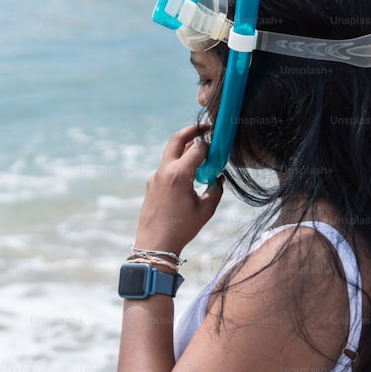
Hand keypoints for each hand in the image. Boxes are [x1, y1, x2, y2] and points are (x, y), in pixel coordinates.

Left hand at [134, 124, 224, 253]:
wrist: (154, 244)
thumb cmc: (182, 229)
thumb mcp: (206, 209)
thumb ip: (216, 189)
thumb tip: (219, 177)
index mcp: (179, 175)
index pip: (197, 148)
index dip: (210, 145)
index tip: (219, 145)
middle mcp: (164, 171)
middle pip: (176, 139)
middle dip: (191, 130)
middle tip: (204, 127)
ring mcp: (155, 177)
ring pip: (170, 153)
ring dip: (184, 148)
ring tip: (200, 154)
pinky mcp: (151, 184)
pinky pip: (166, 167)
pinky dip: (178, 163)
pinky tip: (189, 175)